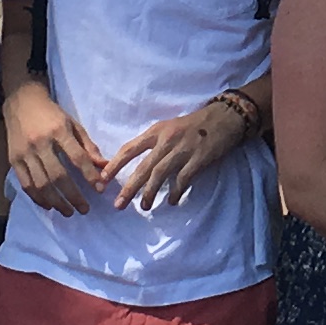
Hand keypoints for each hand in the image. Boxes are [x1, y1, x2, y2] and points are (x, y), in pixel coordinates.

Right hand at [2, 84, 108, 216]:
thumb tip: (103, 166)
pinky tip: (49, 205)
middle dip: (73, 196)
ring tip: (68, 211)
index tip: (99, 189)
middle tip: (84, 209)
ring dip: (56, 202)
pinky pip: (26, 184)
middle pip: (58, 176)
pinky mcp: (13, 160)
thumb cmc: (51, 113)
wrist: (21, 101)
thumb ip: (88, 146)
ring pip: (41, 184)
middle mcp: (40, 143)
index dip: (89, 175)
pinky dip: (37, 198)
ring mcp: (25, 153)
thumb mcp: (73, 124)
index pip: (77, 158)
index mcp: (59, 131)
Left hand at [104, 97, 247, 211]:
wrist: (223, 118)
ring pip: (160, 175)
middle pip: (143, 167)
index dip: (115, 165)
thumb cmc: (194, 124)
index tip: (102, 180)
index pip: (129, 149)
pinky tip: (171, 201)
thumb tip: (136, 165)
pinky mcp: (199, 159)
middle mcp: (167, 140)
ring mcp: (183, 150)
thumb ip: (153, 143)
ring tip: (143, 206)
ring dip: (149, 193)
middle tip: (118, 204)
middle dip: (129, 188)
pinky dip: (175, 192)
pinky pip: (183, 179)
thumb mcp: (169, 127)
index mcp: (156, 131)